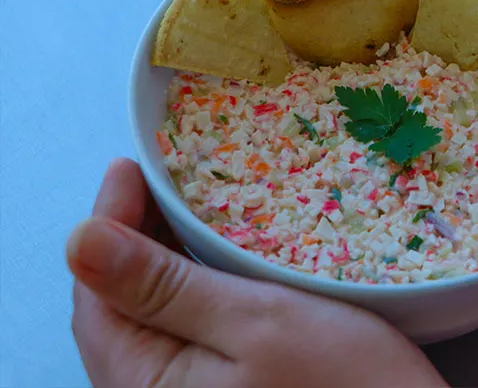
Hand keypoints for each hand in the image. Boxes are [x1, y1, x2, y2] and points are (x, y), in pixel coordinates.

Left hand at [67, 158, 446, 387]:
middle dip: (135, 235)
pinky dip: (195, 281)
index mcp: (146, 387)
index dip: (109, 225)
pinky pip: (189, 327)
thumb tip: (80, 242)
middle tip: (163, 176)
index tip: (131, 167)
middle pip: (121, 305)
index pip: (98, 296)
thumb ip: (163, 287)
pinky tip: (218, 252)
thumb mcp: (253, 320)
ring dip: (165, 255)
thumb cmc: (341, 381)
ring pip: (155, 313)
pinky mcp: (226, 386)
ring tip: (188, 202)